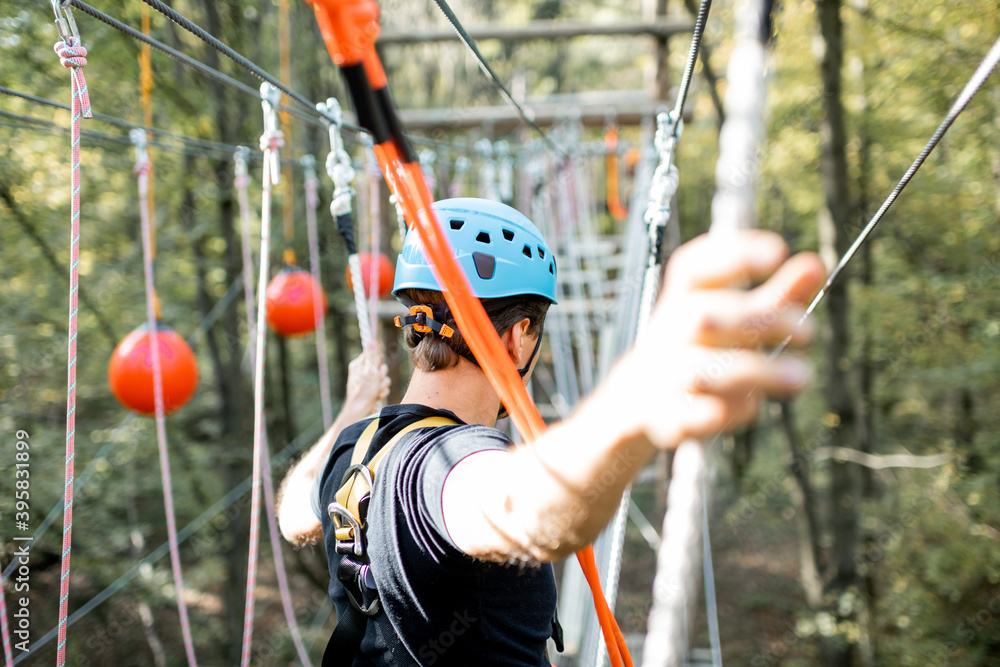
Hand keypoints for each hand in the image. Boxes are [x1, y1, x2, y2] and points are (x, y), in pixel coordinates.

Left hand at [343, 346, 389, 417]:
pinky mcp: (371, 390)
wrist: (361, 411)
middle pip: (381, 367)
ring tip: (376, 391)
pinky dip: (382, 392)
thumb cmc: (363, 392)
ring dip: (382, 385)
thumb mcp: (369, 372)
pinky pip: (383, 386)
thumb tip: (372, 340)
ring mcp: (367, 382)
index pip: (374, 356)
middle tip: (375, 383)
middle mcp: (361, 372)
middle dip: (381, 376)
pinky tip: (377, 396)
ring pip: (383, 378)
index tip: (376, 371)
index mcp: (358, 365)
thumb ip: (372, 357)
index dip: (378, 364)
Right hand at [623, 230, 825, 448]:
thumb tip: (815, 264)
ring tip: (802, 375)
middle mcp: (665, 335)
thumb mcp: (731, 320)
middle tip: (810, 332)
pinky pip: (691, 416)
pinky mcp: (661, 419)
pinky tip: (753, 408)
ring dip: (756, 371)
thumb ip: (774, 296)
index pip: (692, 268)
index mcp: (679, 301)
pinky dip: (726, 412)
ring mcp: (659, 377)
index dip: (731, 256)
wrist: (636, 403)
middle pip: (701, 316)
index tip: (778, 251)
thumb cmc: (697, 351)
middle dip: (760, 320)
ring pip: (699, 370)